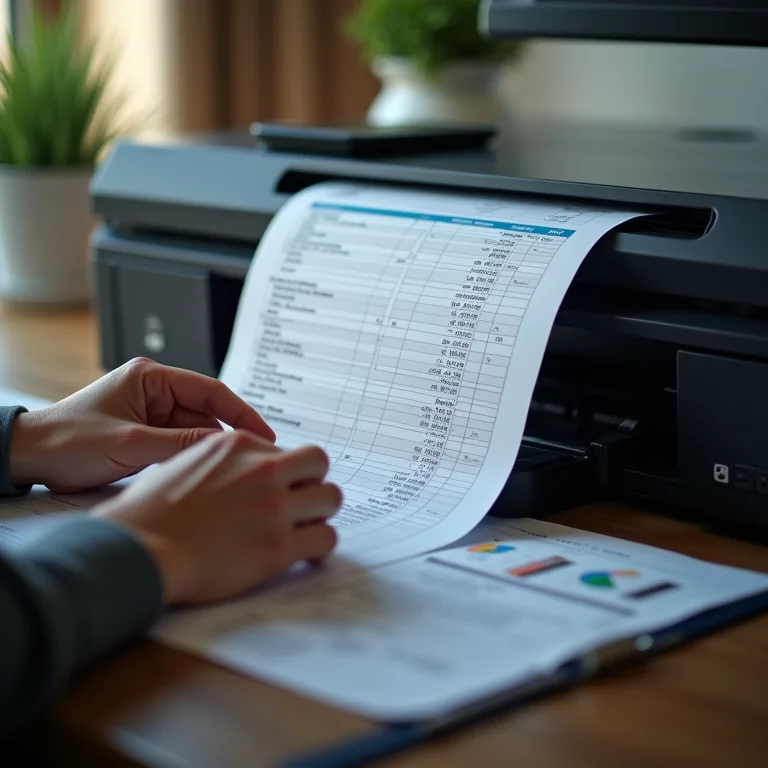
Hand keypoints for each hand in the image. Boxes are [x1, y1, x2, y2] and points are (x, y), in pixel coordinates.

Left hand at [10, 357, 274, 492]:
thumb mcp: (131, 444)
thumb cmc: (68, 441)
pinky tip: (201, 475)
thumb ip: (181, 444)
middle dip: (225, 437)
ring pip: (194, 432)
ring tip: (226, 472)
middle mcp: (154, 391)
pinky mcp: (144, 434)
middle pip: (205, 414)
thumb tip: (226, 446)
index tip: (264, 435)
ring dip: (205, 451)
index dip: (242, 412)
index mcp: (151, 377)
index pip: (210, 391)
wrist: (29, 458)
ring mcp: (150, 413)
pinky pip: (178, 444)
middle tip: (249, 461)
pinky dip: (189, 459)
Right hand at [94, 431, 340, 604]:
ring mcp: (274, 507)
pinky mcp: (279, 546)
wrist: (138, 550)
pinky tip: (306, 555)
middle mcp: (262, 469)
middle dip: (313, 483)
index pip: (287, 451)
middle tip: (302, 504)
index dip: (287, 473)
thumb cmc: (148, 513)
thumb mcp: (184, 462)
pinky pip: (326, 539)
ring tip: (307, 529)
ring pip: (331, 498)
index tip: (282, 490)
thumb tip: (240, 471)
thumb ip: (221, 462)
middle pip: (319, 463)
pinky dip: (320, 547)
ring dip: (321, 513)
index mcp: (239, 444)